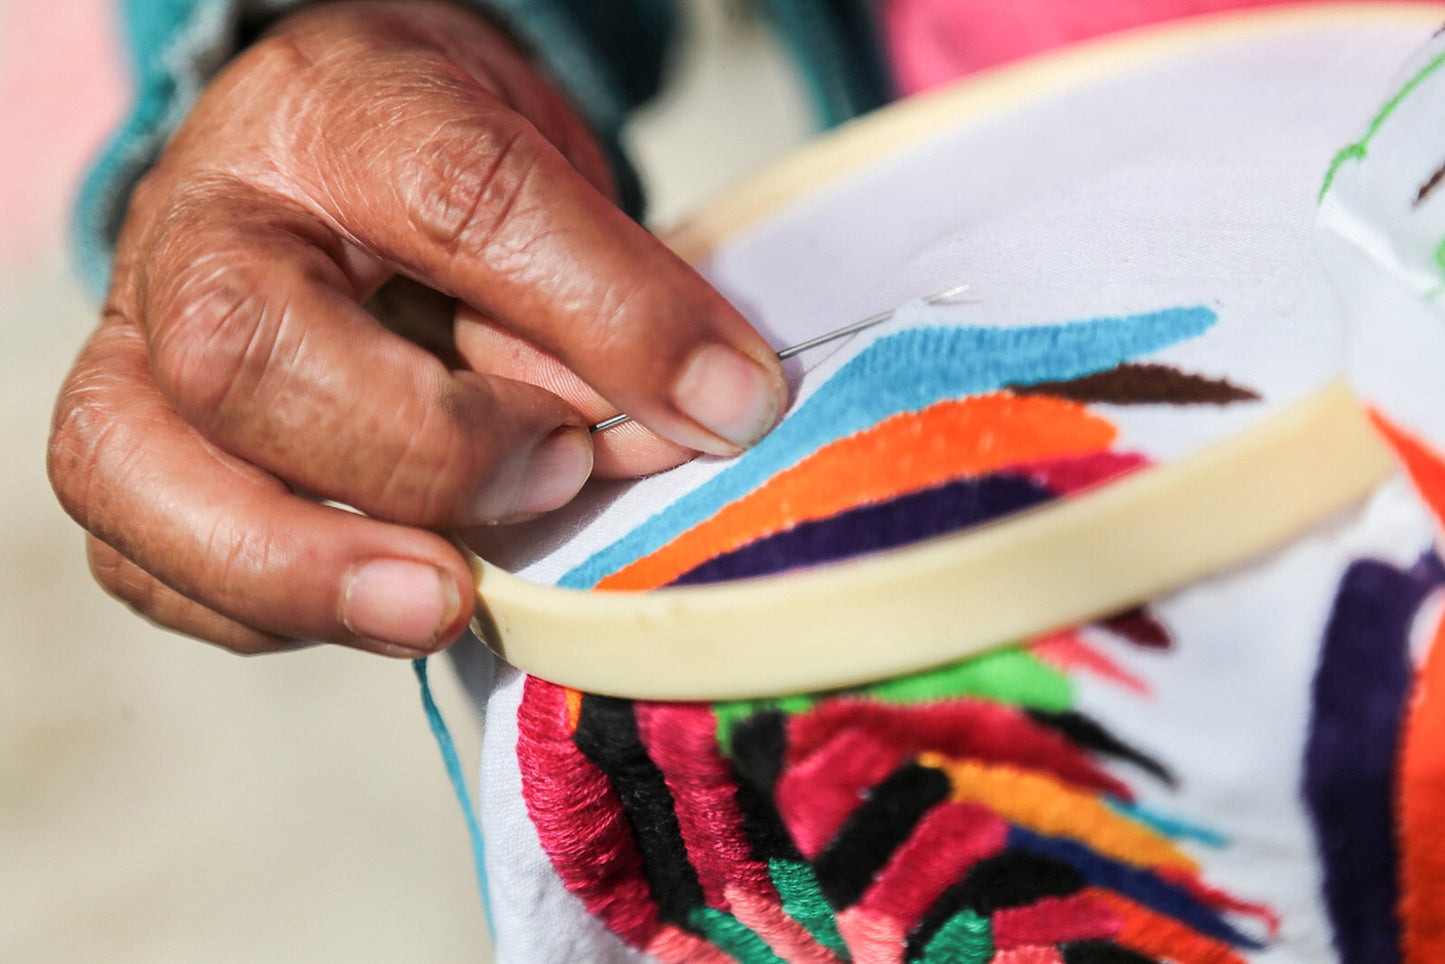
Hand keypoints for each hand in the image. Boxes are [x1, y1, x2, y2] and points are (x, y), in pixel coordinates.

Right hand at [47, 0, 785, 657]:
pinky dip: (259, 608)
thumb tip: (694, 421)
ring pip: (138, 469)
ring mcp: (139, 340)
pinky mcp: (126, 444)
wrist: (327, 156)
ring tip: (445, 600)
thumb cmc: (439, 163)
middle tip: (555, 480)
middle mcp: (205, 224)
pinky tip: (374, 599)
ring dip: (304, 567)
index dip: (605, 313)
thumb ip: (609, 294)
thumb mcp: (553, 180)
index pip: (459, 199)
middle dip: (422, 453)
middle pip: (244, 351)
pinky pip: (143, 557)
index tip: (725, 401)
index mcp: (335, 117)